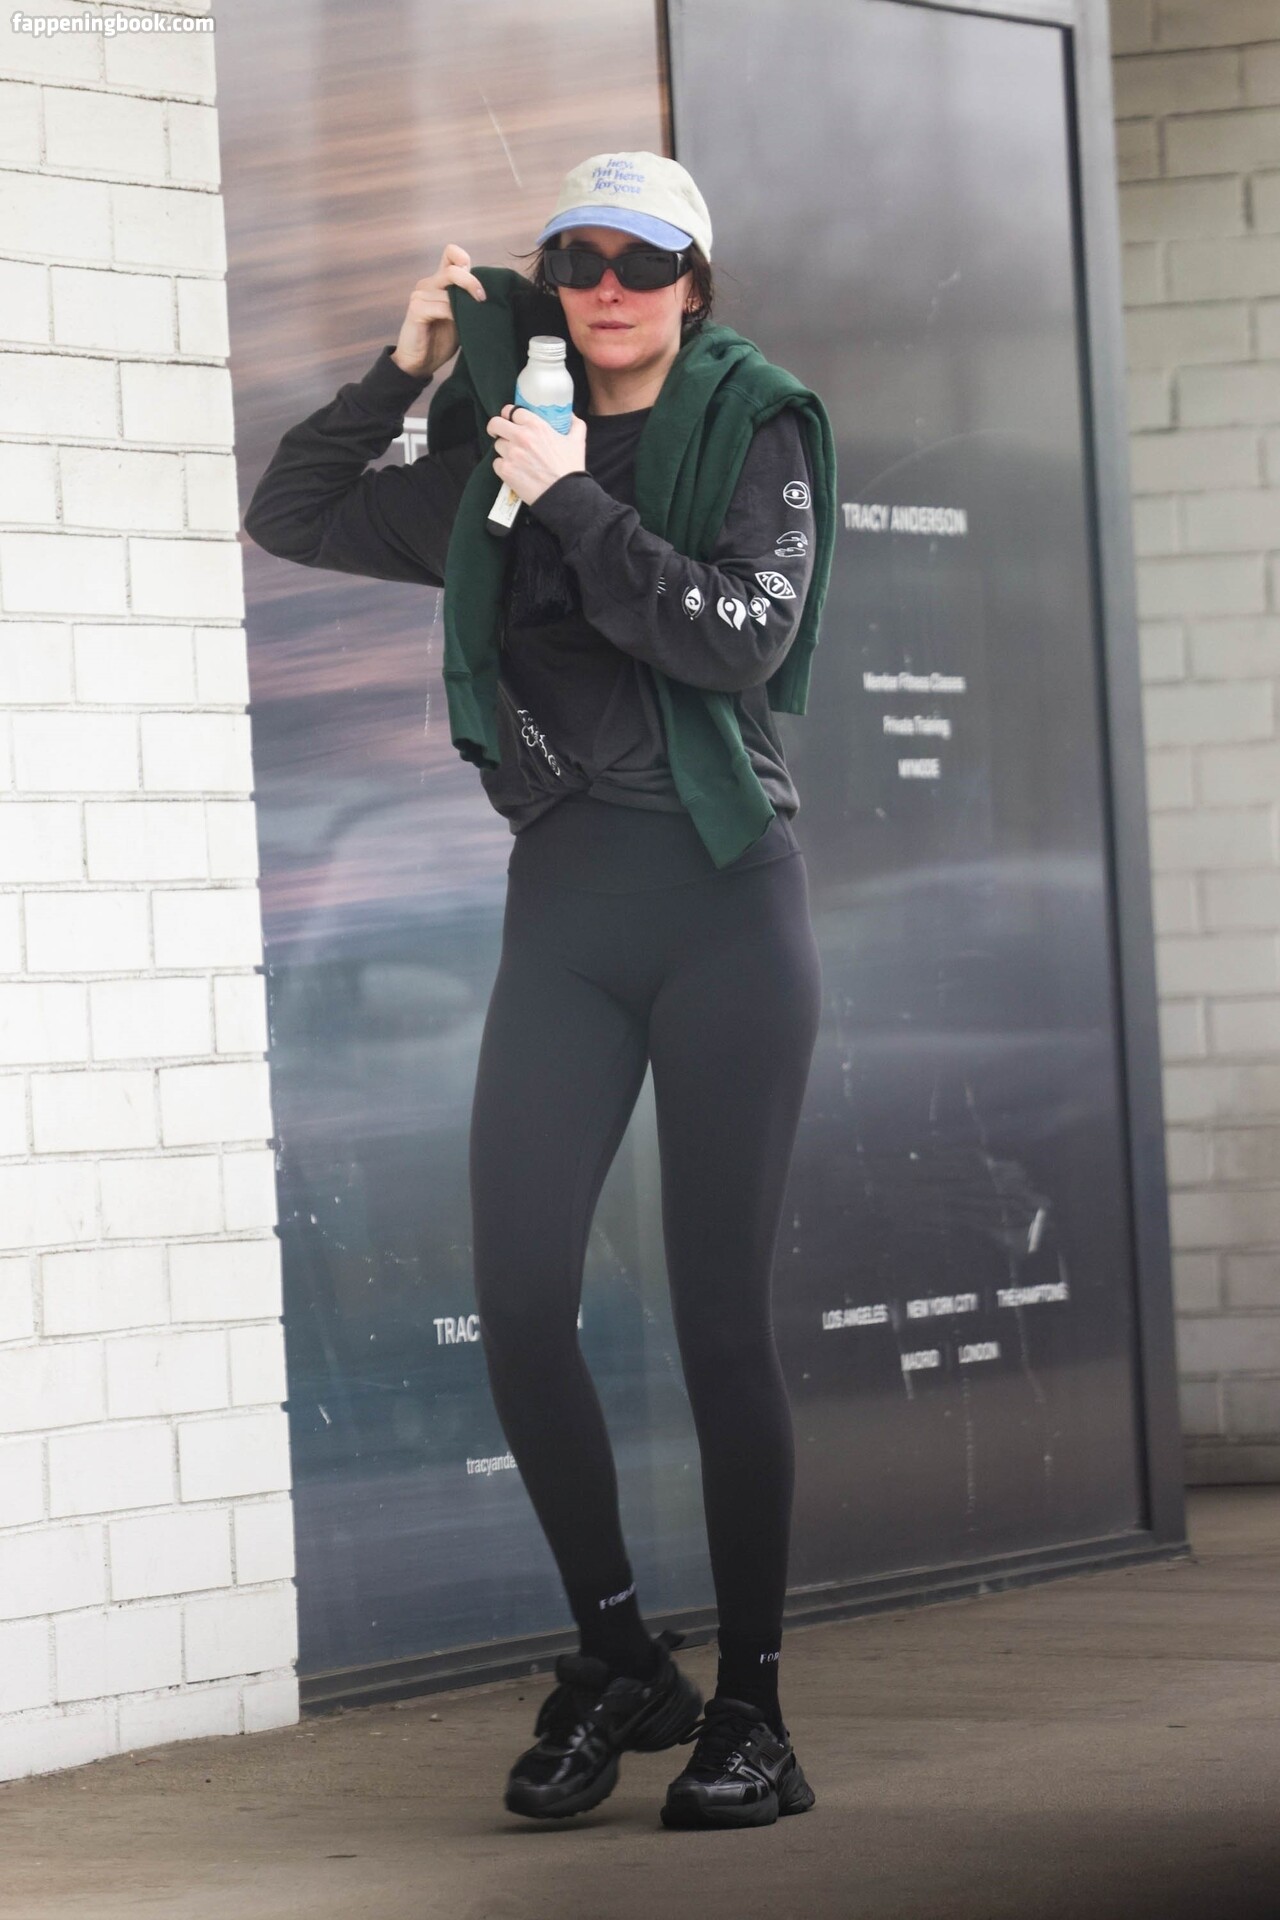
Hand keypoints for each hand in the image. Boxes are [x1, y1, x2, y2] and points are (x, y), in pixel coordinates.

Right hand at [391, 243, 485, 380]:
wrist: (419, 363)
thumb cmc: (440, 341)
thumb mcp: (460, 318)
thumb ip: (468, 303)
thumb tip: (488, 295)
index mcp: (439, 282)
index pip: (450, 254)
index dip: (464, 259)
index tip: (477, 282)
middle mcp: (429, 283)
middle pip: (453, 269)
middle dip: (472, 283)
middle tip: (482, 299)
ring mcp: (420, 295)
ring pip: (449, 287)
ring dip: (465, 302)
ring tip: (472, 317)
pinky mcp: (416, 309)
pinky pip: (441, 306)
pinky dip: (454, 315)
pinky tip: (458, 325)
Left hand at [486, 403, 586, 506]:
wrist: (564, 495)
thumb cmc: (570, 468)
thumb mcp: (578, 441)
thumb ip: (574, 424)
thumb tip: (569, 415)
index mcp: (536, 425)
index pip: (512, 410)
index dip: (510, 414)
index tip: (511, 419)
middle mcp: (520, 437)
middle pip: (495, 424)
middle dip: (496, 427)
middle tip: (501, 433)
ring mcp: (511, 454)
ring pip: (497, 445)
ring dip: (503, 449)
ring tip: (514, 457)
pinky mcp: (505, 471)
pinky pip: (496, 463)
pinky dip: (503, 466)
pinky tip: (513, 470)